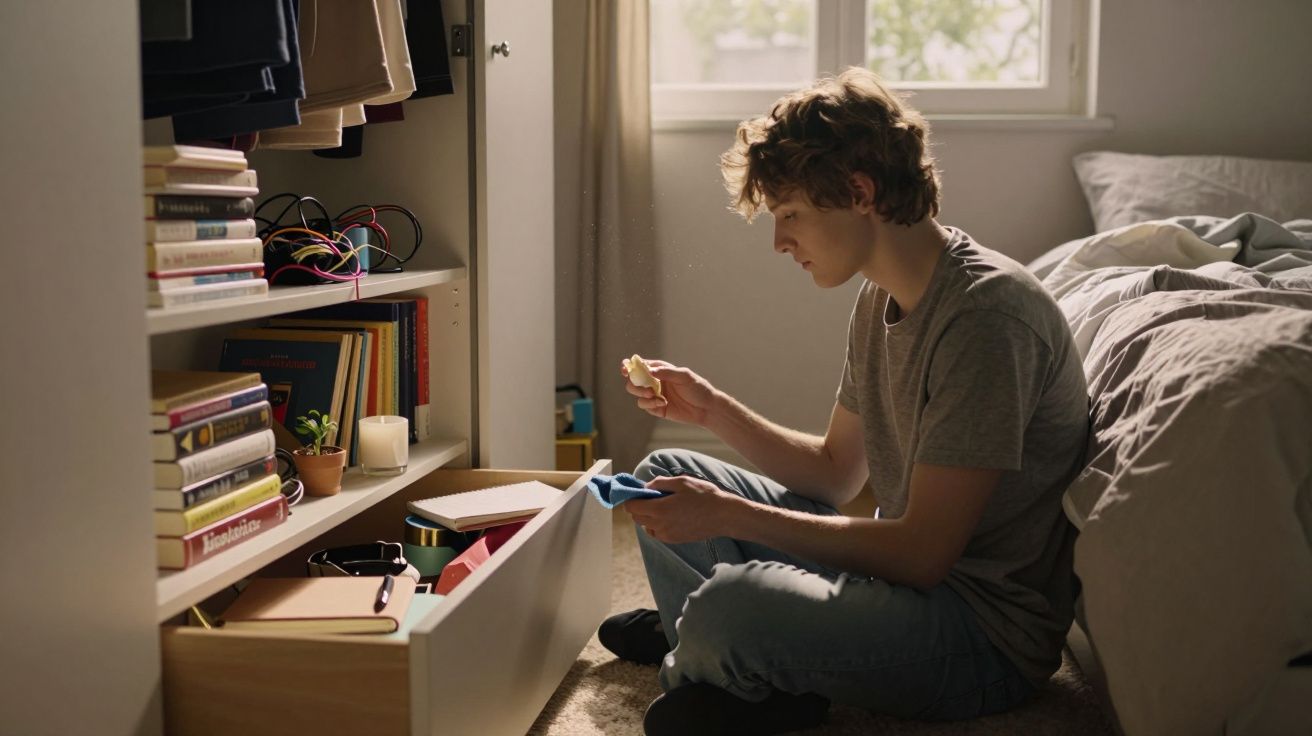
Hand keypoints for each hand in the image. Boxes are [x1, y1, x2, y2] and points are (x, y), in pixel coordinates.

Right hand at [619, 357, 716, 425]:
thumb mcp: (684, 376)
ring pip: (636, 393)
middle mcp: (654, 381)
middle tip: (646, 387)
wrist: (706, 408)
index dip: (629, 366)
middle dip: (634, 383)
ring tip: (654, 395)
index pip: (640, 366)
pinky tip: (663, 403)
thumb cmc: (697, 388)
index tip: (625, 369)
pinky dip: (650, 404)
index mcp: (660, 370)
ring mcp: (654, 395)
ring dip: (642, 394)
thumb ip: (666, 372)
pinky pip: (644, 405)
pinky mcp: (656, 408)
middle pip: (633, 380)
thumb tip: (649, 370)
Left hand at [626, 475, 743, 543]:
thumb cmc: (704, 496)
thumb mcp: (682, 482)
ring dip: (648, 516)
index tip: (637, 492)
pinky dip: (657, 524)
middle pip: (636, 517)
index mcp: (660, 509)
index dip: (631, 498)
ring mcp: (667, 535)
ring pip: (646, 526)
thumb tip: (646, 487)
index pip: (632, 507)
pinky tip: (670, 515)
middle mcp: (660, 525)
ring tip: (663, 505)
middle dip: (638, 506)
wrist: (723, 516)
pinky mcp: (674, 540)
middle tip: (650, 496)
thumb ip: (660, 483)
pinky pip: (657, 532)